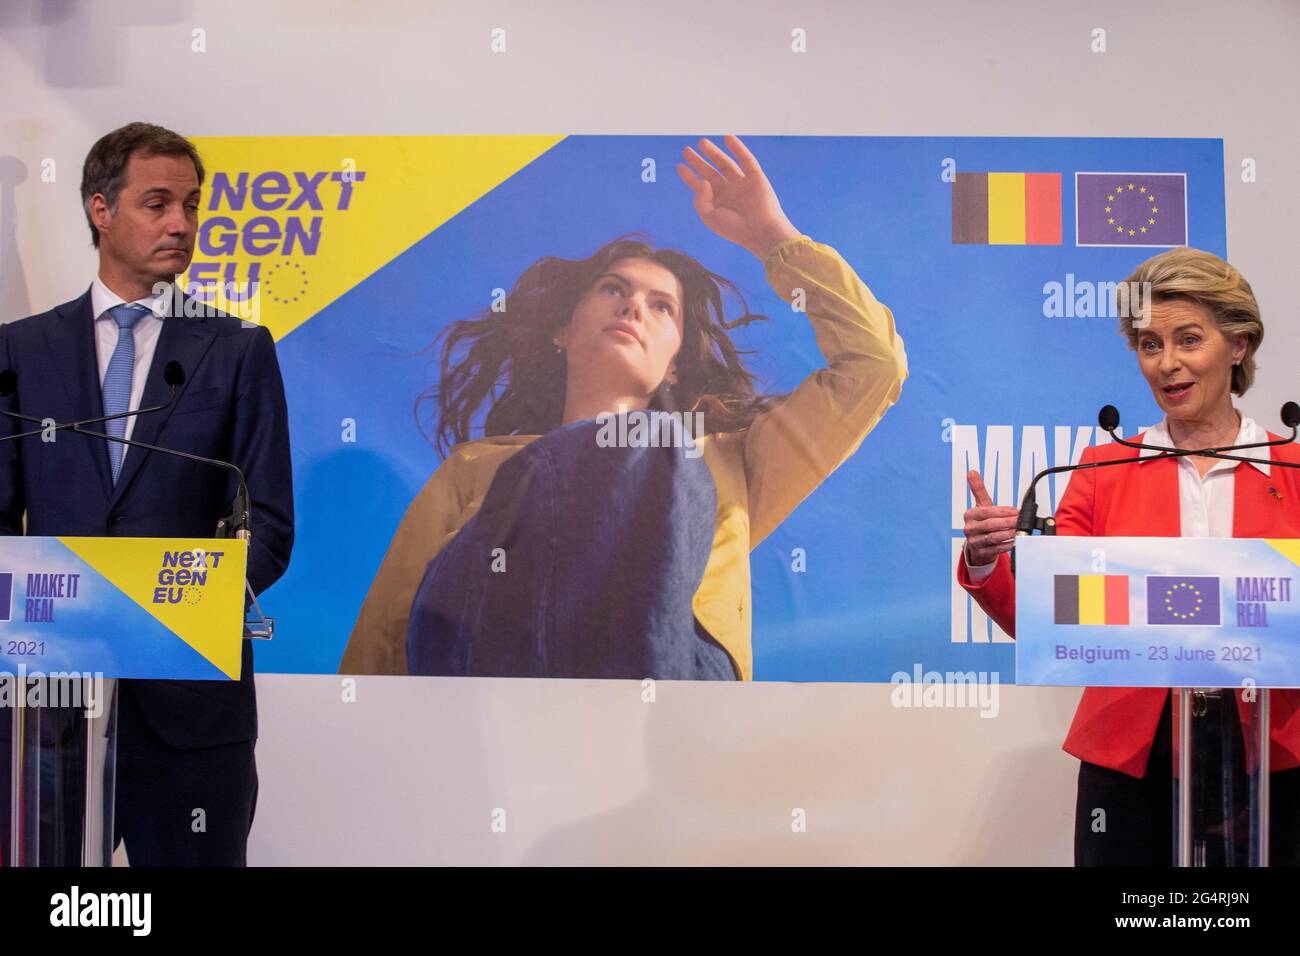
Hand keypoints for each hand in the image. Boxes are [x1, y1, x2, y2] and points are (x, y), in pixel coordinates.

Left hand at [676, 135, 800, 259]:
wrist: (760, 231)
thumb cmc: (734, 228)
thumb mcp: (709, 217)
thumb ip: (700, 199)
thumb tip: (703, 180)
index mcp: (717, 203)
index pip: (700, 186)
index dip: (690, 176)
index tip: (680, 166)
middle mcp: (729, 192)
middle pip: (710, 172)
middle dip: (698, 161)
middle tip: (686, 150)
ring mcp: (742, 184)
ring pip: (725, 163)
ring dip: (714, 152)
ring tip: (701, 142)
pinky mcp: (756, 177)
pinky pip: (746, 159)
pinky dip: (738, 148)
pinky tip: (727, 138)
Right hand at [962, 470, 1018, 566]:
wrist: (976, 543)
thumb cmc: (981, 522)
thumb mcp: (980, 505)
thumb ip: (978, 489)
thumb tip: (972, 472)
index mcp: (969, 515)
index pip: (985, 512)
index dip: (1001, 511)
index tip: (1014, 510)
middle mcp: (970, 529)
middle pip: (990, 525)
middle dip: (1007, 522)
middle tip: (1020, 519)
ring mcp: (975, 541)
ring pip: (994, 537)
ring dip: (1008, 533)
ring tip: (1019, 529)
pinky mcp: (982, 552)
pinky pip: (997, 548)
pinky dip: (1007, 544)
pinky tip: (1015, 539)